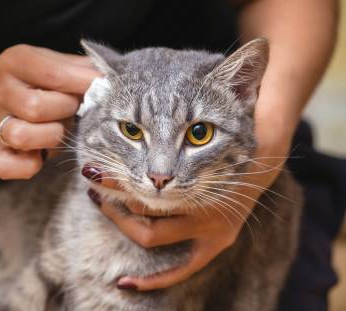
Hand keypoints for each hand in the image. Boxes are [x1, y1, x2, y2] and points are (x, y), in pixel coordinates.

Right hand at [0, 44, 99, 178]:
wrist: (31, 111)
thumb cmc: (59, 89)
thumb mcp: (72, 71)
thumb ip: (88, 71)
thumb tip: (111, 79)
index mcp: (16, 62)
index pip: (51, 73)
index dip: (82, 83)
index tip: (101, 86)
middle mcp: (0, 90)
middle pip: (34, 107)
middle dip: (65, 111)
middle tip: (76, 110)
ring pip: (19, 135)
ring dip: (51, 136)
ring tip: (62, 129)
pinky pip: (4, 165)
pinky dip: (27, 165)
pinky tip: (42, 156)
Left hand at [81, 109, 292, 290]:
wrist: (265, 152)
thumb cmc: (231, 125)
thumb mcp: (215, 109)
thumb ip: (186, 97)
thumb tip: (138, 68)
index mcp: (207, 170)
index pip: (148, 178)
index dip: (116, 176)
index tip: (89, 167)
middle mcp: (208, 202)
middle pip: (147, 206)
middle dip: (114, 193)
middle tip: (93, 179)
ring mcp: (212, 228)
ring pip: (152, 234)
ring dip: (121, 220)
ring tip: (100, 201)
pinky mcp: (214, 245)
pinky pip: (180, 271)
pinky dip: (154, 280)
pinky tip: (124, 284)